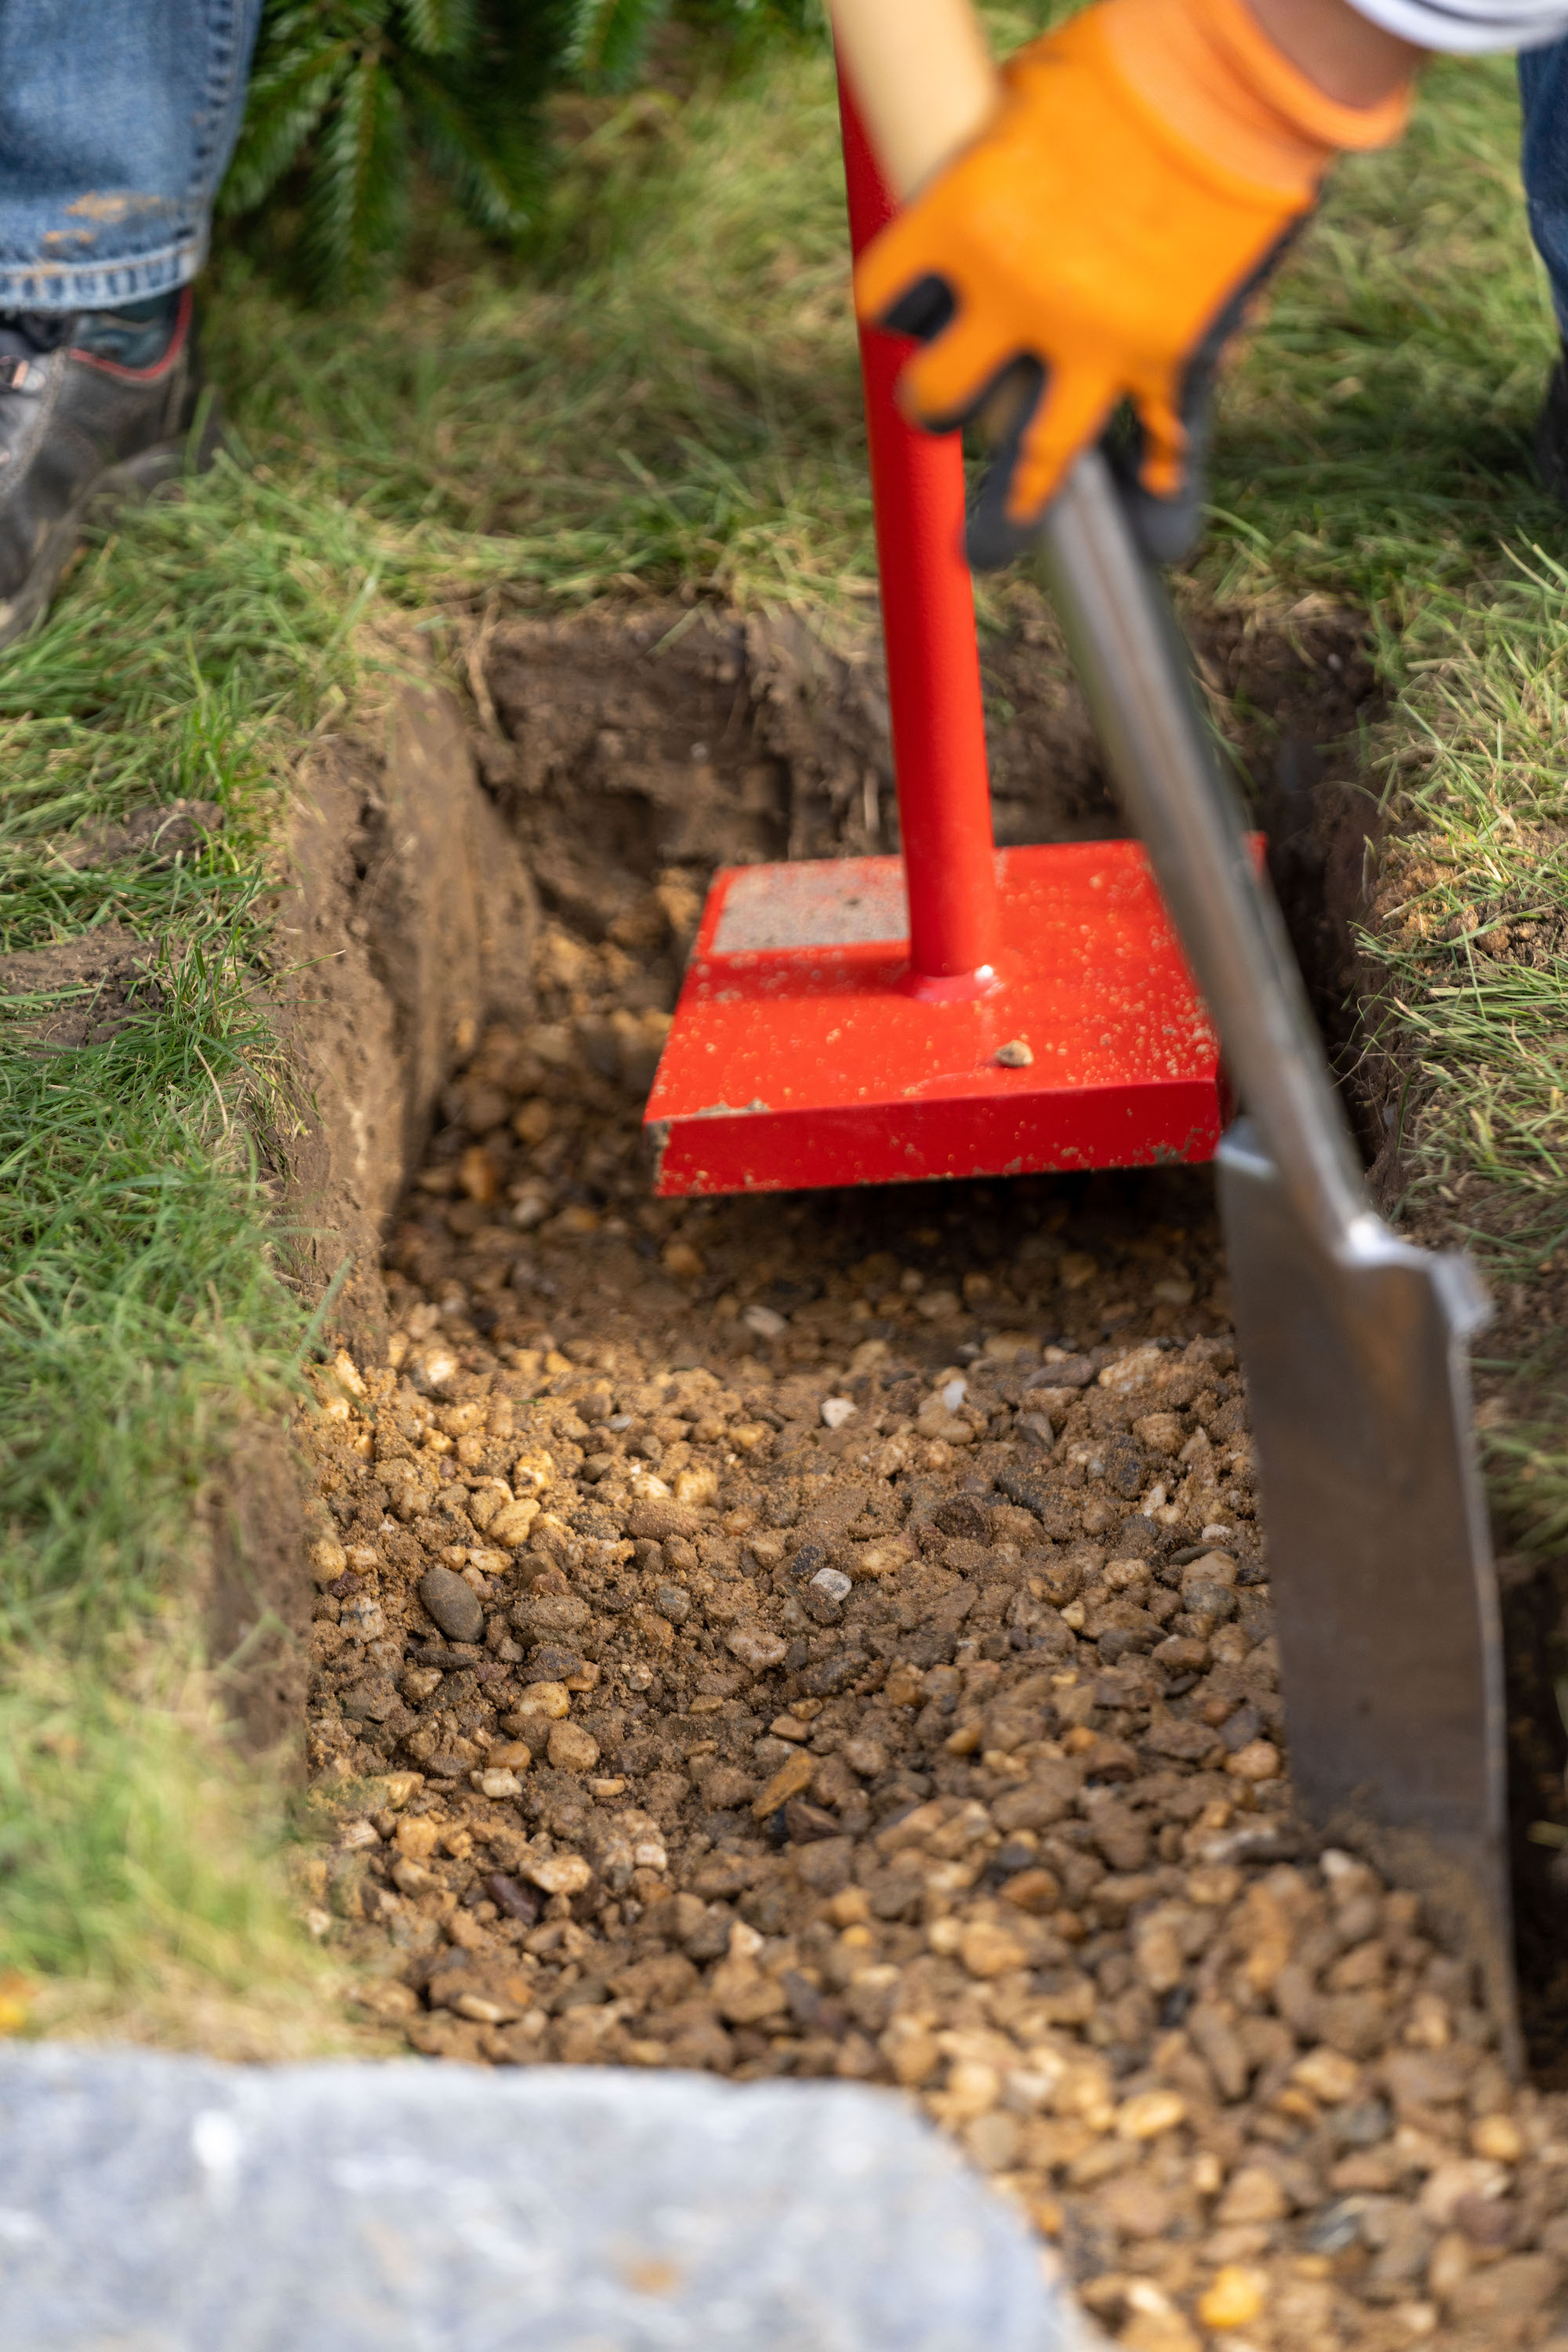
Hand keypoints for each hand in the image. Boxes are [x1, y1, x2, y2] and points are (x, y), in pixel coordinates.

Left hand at [853, 0, 1408, 565]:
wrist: (1236, 70)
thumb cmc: (1131, 64)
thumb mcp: (1030, 101)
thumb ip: (998, 161)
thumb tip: (979, 173)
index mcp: (962, 223)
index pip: (892, 302)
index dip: (901, 312)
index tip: (913, 318)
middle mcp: (1017, 300)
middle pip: (944, 398)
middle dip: (936, 410)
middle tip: (937, 415)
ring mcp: (1096, 344)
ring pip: (1038, 462)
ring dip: (1014, 513)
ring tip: (991, 550)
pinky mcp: (1173, 361)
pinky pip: (1163, 455)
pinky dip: (1163, 503)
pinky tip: (1156, 538)